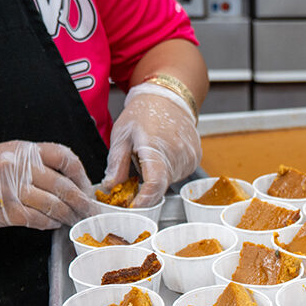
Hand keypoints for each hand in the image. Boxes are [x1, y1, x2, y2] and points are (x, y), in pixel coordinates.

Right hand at [0, 141, 94, 233]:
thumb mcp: (12, 154)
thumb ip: (39, 163)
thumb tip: (72, 182)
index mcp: (25, 150)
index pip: (65, 157)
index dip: (81, 175)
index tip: (87, 189)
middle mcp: (20, 166)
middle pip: (62, 185)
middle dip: (81, 202)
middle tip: (89, 211)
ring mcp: (12, 188)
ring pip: (52, 204)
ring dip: (68, 215)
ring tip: (75, 220)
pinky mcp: (5, 210)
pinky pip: (36, 219)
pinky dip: (49, 223)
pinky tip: (54, 224)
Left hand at [101, 82, 200, 207]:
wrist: (168, 97)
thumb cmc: (143, 112)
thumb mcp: (122, 135)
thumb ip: (116, 163)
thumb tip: (110, 187)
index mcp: (156, 148)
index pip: (154, 184)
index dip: (144, 200)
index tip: (133, 207)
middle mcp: (177, 155)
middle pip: (160, 187)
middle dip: (144, 190)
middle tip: (130, 182)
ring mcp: (189, 158)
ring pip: (168, 182)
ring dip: (155, 179)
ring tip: (147, 158)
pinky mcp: (194, 159)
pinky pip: (177, 174)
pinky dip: (166, 172)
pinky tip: (160, 156)